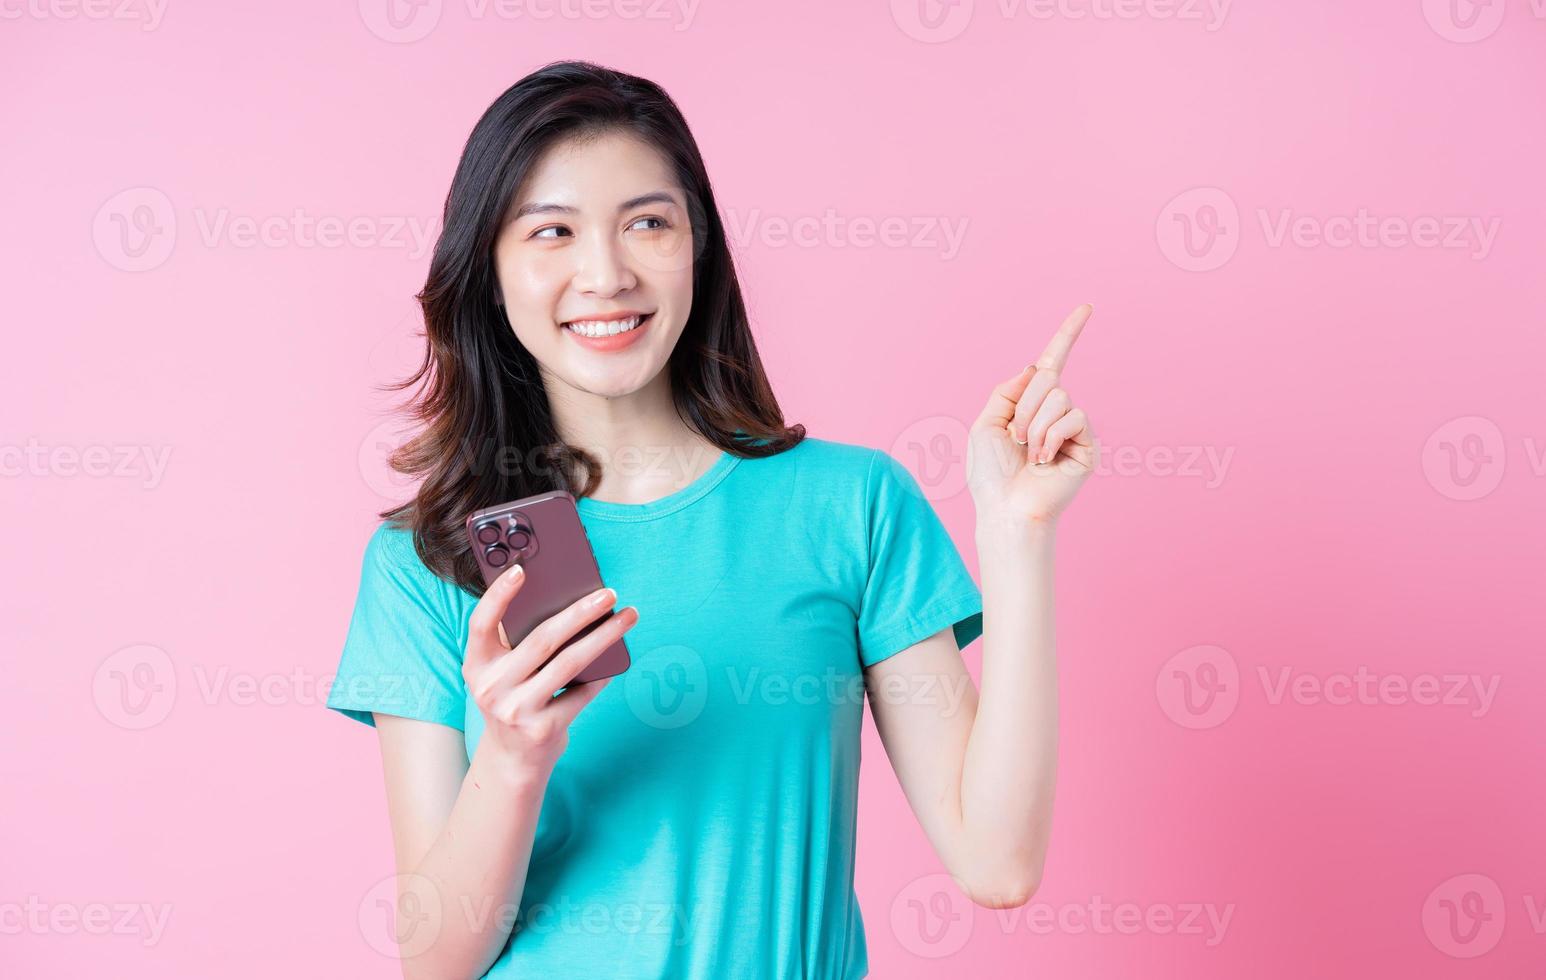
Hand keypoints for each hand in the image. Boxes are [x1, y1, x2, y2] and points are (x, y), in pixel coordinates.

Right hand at [462, 562, 637, 780]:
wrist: (512, 759)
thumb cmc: (514, 700)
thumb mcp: (501, 673)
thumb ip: (517, 642)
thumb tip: (566, 600)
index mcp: (477, 665)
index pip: (481, 624)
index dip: (498, 596)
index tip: (521, 570)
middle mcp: (492, 688)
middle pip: (542, 640)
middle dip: (580, 612)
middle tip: (609, 593)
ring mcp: (517, 710)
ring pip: (570, 663)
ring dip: (604, 636)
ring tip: (627, 617)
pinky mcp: (543, 729)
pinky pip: (582, 693)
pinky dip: (602, 674)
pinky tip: (618, 657)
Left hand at [967, 303, 1098, 526]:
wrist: (1005, 508)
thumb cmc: (991, 473)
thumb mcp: (986, 422)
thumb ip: (1008, 390)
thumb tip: (1037, 367)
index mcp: (1030, 404)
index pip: (1052, 362)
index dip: (1068, 334)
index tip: (1086, 307)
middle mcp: (1055, 412)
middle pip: (1049, 378)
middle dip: (1024, 406)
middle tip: (1016, 439)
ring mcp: (1073, 428)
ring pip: (1059, 397)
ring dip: (1035, 426)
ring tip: (1030, 454)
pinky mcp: (1087, 445)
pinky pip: (1074, 417)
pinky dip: (1052, 437)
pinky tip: (1045, 461)